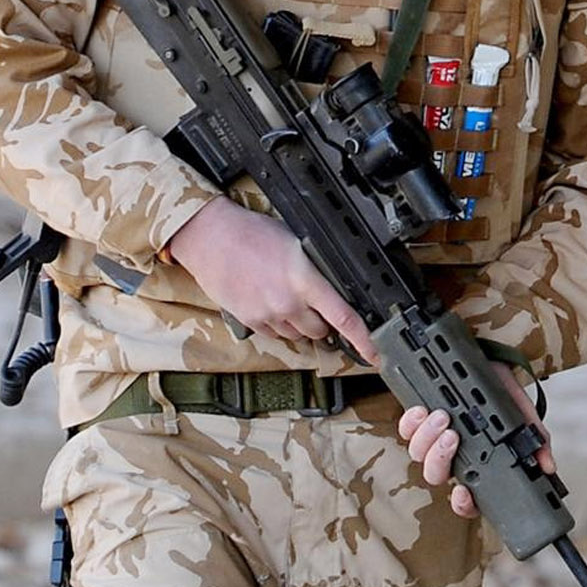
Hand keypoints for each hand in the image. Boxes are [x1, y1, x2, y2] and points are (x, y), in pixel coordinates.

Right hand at [167, 198, 375, 359]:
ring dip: (301, 324)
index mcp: (304, 279)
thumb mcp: (294, 242)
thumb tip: (332, 287)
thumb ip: (314, 270)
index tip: (376, 354)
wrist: (210, 236)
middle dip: (323, 321)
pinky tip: (270, 302)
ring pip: (298, 335)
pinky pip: (275, 335)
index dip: (364, 340)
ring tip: (287, 297)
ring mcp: (268, 315)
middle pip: (321, 331)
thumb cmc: (250, 232)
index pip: (344, 318)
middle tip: (314, 302)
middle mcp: (288, 302)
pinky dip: (279, 325)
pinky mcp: (250, 321)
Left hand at [398, 363, 552, 518]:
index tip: (463, 492)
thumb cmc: (501, 392)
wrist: (486, 358)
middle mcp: (451, 455)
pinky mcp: (417, 419)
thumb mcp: (522, 415)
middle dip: (440, 459)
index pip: (467, 499)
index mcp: (477, 463)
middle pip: (435, 475)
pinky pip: (405, 429)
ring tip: (442, 416)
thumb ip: (536, 440)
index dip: (462, 503)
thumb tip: (548, 466)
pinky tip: (422, 410)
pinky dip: (411, 422)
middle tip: (452, 437)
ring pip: (419, 453)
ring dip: (428, 437)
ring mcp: (432, 439)